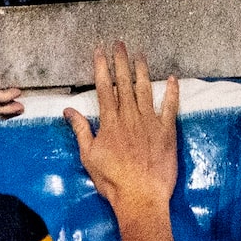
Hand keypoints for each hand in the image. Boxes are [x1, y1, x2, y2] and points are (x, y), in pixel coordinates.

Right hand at [68, 42, 179, 217]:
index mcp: (110, 122)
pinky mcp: (167, 132)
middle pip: (124, 83)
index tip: (100, 51)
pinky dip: (172, 92)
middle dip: (121, 61)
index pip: (105, 88)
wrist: (140, 197)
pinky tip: (172, 78)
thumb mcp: (89, 156)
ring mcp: (150, 122)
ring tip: (140, 54)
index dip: (102, 67)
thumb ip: (81, 130)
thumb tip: (68, 110)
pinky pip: (170, 107)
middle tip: (120, 43)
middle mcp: (130, 116)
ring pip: (145, 90)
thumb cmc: (112, 180)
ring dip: (142, 70)